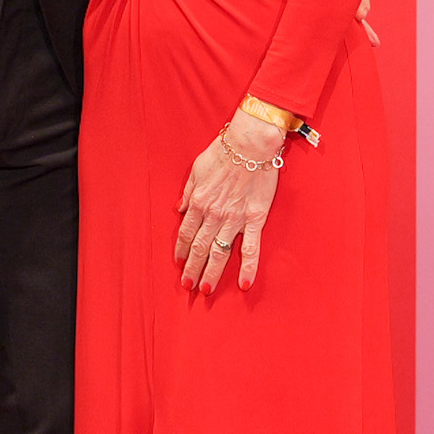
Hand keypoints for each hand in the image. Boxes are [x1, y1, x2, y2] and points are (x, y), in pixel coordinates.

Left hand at [173, 114, 284, 290]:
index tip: (178, 263)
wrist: (251, 144)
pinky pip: (250, 249)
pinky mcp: (254, 220)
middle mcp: (213, 214)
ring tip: (205, 289)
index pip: (185, 233)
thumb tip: (179, 209)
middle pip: (199, 248)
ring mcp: (234, 219)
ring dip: (211, 273)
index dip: (180, 250)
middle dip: (192, 269)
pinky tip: (244, 284)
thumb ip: (188, 192)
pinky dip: (248, 268)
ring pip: (219, 253)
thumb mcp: (197, 169)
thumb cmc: (224, 152)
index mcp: (199, 202)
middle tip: (187, 286)